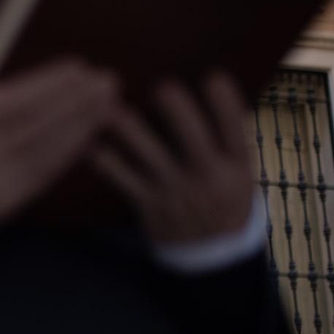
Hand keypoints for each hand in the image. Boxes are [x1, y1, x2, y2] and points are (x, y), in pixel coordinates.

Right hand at [0, 60, 122, 241]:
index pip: (11, 100)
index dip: (48, 84)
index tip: (77, 68)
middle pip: (36, 122)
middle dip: (75, 100)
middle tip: (106, 81)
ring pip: (46, 148)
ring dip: (81, 126)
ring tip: (108, 106)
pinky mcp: (3, 206)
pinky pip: (42, 176)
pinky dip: (68, 156)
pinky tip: (89, 140)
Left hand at [92, 73, 256, 244]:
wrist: (211, 256)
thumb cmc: (223, 198)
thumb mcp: (240, 173)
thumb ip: (228, 138)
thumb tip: (214, 86)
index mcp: (236, 167)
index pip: (236, 132)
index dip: (225, 105)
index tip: (213, 77)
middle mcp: (208, 179)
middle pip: (195, 142)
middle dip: (179, 115)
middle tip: (163, 88)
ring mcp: (177, 193)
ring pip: (152, 159)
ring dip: (133, 134)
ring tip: (115, 110)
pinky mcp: (150, 206)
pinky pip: (125, 181)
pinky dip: (108, 163)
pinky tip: (92, 145)